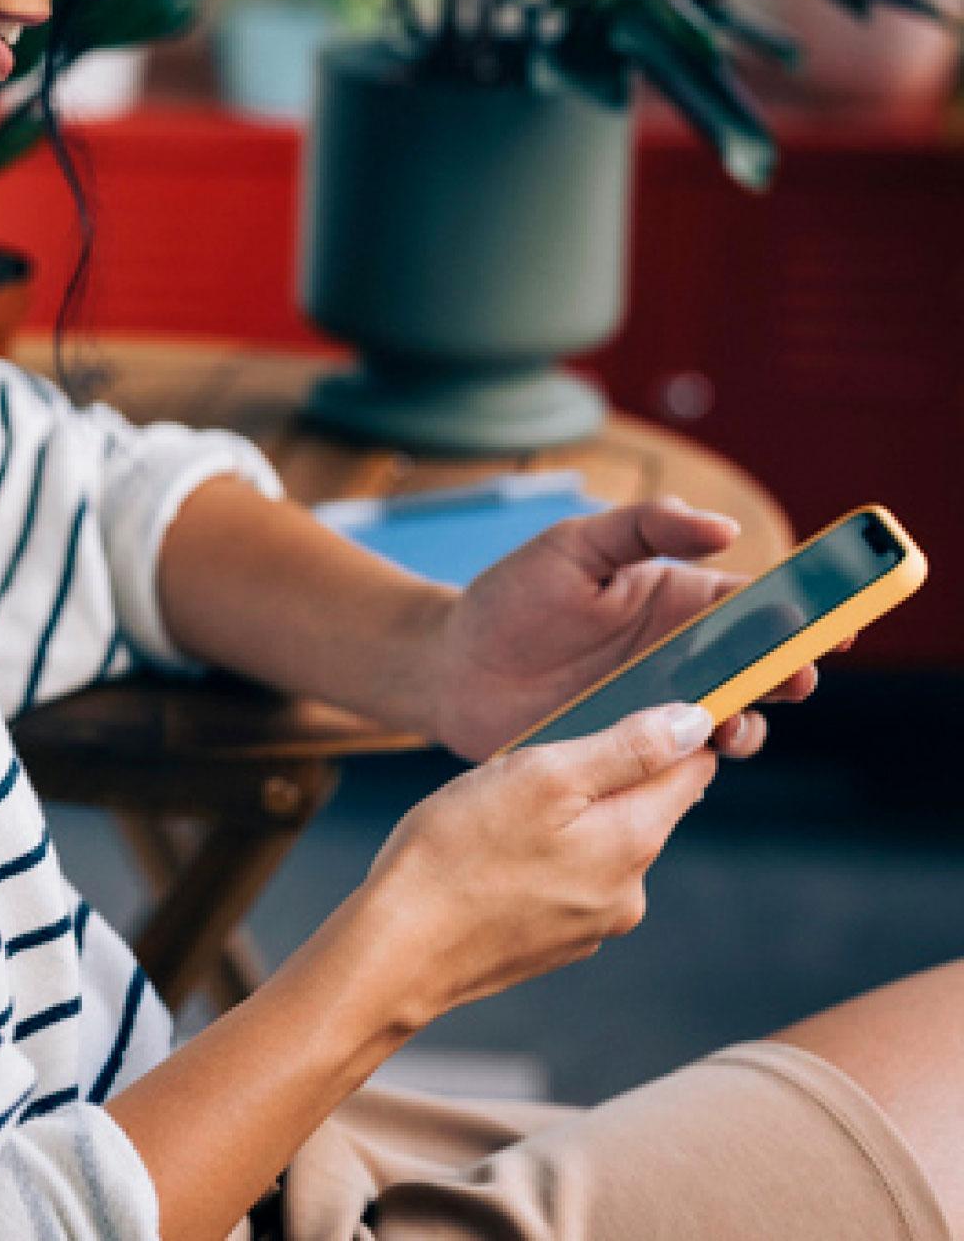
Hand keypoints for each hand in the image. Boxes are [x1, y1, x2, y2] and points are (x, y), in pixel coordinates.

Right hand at [365, 704, 717, 1026]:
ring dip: (567, 818)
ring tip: (498, 816)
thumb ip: (626, 749)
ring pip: (600, 841)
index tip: (618, 716)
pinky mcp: (556, 943)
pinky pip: (568, 878)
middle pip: (643, 805)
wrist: (397, 951)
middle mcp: (628, 892)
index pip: (693, 770)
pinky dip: (543, 857)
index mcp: (634, 841)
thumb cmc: (458, 850)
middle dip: (600, 776)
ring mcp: (592, 924)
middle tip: (528, 769)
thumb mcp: (541, 775)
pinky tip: (490, 857)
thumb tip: (696, 724)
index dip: (673, 732)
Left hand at [428, 494, 822, 762]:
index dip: (802, 613)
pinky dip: (697, 761)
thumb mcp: (574, 545)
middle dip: (790, 671)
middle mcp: (679, 654)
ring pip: (730, 718)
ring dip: (748, 722)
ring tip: (733, 720)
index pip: (755, 604)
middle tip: (798, 675)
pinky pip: (680, 760)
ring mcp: (656, 705)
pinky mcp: (629, 747)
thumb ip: (644, 527)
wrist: (450, 667)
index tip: (837, 622)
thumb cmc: (511, 597)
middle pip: (757, 666)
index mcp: (677, 598)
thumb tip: (722, 526)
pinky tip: (689, 754)